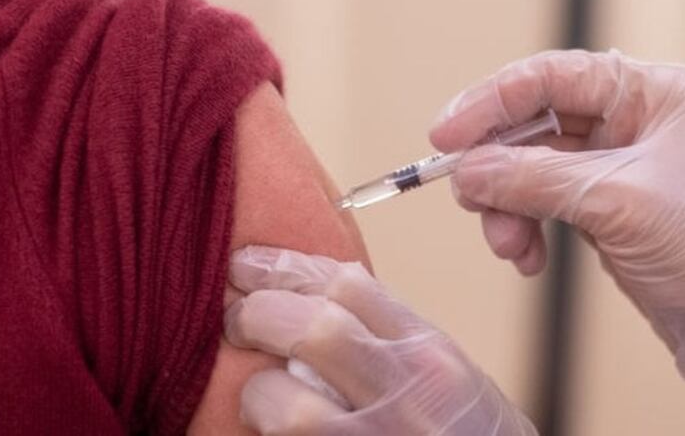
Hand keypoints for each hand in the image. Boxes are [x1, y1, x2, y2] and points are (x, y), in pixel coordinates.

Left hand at [224, 246, 537, 435]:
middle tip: (234, 318)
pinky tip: (267, 428)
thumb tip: (316, 298)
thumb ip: (392, 337)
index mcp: (430, 354)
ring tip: (257, 393)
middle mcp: (407, 393)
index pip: (347, 285)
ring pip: (288, 401)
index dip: (285, 268)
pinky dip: (268, 432)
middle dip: (259, 315)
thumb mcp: (450, 376)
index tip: (247, 264)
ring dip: (260, 392)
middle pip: (313, 327)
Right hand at [431, 49, 684, 433]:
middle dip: (496, 163)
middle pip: (534, 122)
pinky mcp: (603, 204)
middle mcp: (633, 119)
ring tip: (506, 244)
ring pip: (529, 165)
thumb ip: (534, 178)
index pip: (552, 77)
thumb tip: (468, 169)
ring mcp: (616, 163)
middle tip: (466, 195)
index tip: (445, 134)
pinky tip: (527, 257)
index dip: (492, 101)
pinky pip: (540, 200)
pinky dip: (524, 226)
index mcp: (652, 94)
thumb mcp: (616, 203)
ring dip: (506, 204)